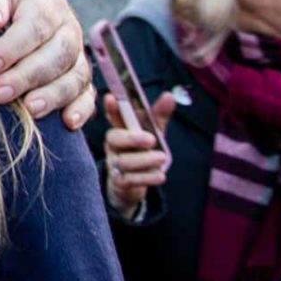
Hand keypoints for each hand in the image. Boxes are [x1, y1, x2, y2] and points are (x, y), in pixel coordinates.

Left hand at [0, 0, 89, 125]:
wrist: (2, 9)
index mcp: (45, 2)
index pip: (36, 24)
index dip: (14, 46)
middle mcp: (67, 28)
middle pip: (59, 53)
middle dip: (29, 75)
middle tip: (0, 92)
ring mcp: (76, 54)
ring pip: (75, 76)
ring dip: (53, 95)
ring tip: (29, 110)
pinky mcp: (78, 77)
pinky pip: (86, 94)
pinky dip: (81, 108)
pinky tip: (68, 122)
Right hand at [102, 91, 178, 212]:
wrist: (133, 184)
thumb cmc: (143, 151)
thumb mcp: (153, 132)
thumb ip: (159, 116)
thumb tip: (169, 96)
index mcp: (120, 129)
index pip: (114, 116)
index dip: (111, 108)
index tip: (111, 98)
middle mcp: (113, 146)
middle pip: (114, 138)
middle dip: (132, 138)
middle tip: (151, 139)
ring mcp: (114, 164)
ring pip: (124, 161)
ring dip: (144, 159)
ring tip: (162, 158)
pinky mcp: (120, 182)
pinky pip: (130, 179)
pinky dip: (146, 177)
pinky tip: (160, 175)